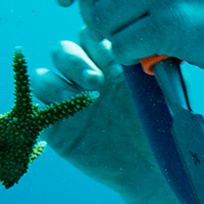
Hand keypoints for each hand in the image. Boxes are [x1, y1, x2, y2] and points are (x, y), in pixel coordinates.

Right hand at [30, 27, 174, 203]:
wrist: (149, 169)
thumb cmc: (161, 129)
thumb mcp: (168, 95)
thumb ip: (160, 68)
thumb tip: (153, 46)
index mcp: (111, 63)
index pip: (93, 34)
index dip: (100, 39)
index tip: (118, 59)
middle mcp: (86, 76)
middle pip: (65, 48)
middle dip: (78, 59)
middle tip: (100, 80)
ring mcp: (68, 98)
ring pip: (46, 69)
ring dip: (61, 77)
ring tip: (87, 97)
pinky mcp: (54, 122)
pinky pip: (36, 98)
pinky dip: (46, 96)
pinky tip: (70, 108)